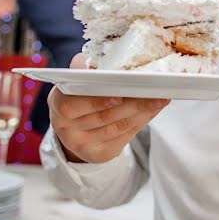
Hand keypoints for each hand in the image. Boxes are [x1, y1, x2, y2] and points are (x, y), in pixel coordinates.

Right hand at [48, 53, 169, 162]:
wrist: (74, 125)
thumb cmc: (81, 93)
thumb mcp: (78, 78)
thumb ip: (89, 68)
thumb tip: (118, 65)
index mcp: (57, 102)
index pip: (73, 104)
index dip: (96, 101)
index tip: (118, 95)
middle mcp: (65, 126)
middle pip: (103, 116)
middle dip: (132, 102)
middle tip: (155, 91)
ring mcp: (80, 143)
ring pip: (117, 126)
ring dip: (142, 111)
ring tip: (160, 99)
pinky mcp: (97, 154)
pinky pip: (124, 137)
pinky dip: (141, 121)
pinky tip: (153, 110)